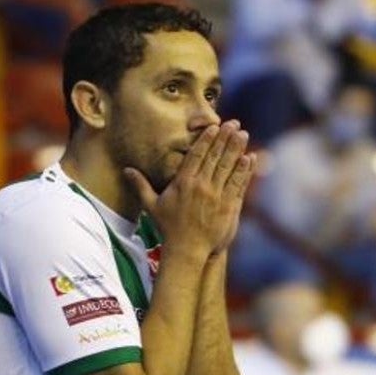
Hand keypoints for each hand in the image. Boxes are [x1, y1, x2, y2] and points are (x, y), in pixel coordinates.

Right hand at [124, 120, 254, 258]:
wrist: (187, 251)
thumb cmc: (168, 228)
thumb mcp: (152, 205)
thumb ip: (141, 185)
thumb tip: (126, 170)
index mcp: (183, 183)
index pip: (197, 155)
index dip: (206, 139)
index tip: (214, 126)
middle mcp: (201, 186)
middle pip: (215, 157)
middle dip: (225, 138)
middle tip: (233, 123)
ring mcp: (217, 196)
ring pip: (228, 167)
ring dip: (237, 149)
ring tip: (243, 134)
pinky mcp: (229, 207)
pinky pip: (238, 184)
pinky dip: (245, 171)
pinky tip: (250, 158)